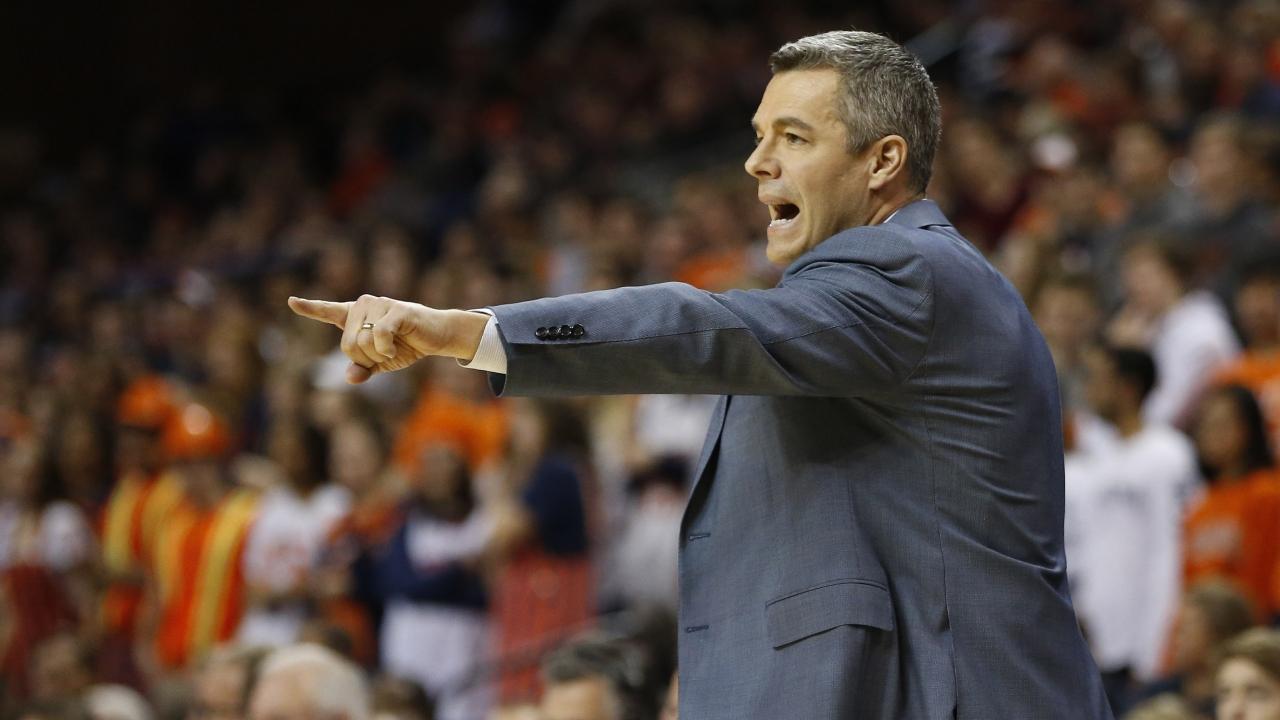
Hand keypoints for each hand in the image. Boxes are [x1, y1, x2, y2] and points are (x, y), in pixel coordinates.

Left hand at [288, 295, 486, 383]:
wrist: (437, 337)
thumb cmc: (407, 345)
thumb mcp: (381, 362)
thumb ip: (363, 368)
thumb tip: (350, 377)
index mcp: (356, 316)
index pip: (328, 311)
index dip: (309, 308)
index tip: (292, 301)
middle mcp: (364, 305)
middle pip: (347, 344)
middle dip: (366, 358)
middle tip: (384, 354)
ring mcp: (379, 304)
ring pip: (362, 343)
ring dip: (379, 355)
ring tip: (394, 347)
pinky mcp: (396, 310)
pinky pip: (379, 336)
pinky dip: (386, 349)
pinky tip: (396, 345)